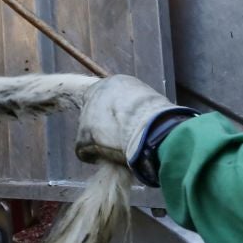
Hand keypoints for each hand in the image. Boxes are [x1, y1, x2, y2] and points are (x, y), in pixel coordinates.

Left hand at [73, 75, 191, 183]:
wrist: (153, 129)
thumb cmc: (159, 117)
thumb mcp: (150, 102)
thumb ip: (138, 106)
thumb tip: (141, 117)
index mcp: (115, 83)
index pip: (104, 95)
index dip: (110, 111)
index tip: (119, 122)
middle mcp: (97, 94)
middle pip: (92, 111)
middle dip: (102, 125)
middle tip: (116, 137)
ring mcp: (87, 114)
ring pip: (87, 131)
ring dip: (99, 141)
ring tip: (115, 150)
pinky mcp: (84, 135)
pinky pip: (83, 149)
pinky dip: (93, 156)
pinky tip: (106, 160)